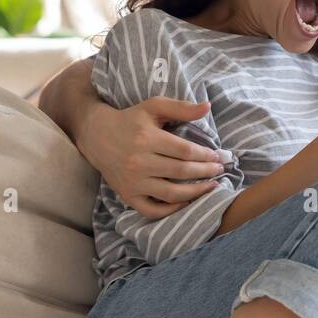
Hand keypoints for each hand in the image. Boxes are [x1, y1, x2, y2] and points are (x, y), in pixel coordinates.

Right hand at [78, 97, 225, 218]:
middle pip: (182, 172)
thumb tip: (207, 106)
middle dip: (206, 172)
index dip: (205, 155)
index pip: (185, 151)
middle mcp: (139, 162)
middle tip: (219, 170)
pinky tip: (187, 202)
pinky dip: (172, 210)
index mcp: (147, 138)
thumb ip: (181, 107)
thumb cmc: (130, 119)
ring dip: (196, 192)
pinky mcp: (128, 195)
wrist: (97, 135)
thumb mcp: (153, 107)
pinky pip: (153, 210)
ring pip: (172, 193)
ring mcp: (133, 181)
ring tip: (211, 186)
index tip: (217, 156)